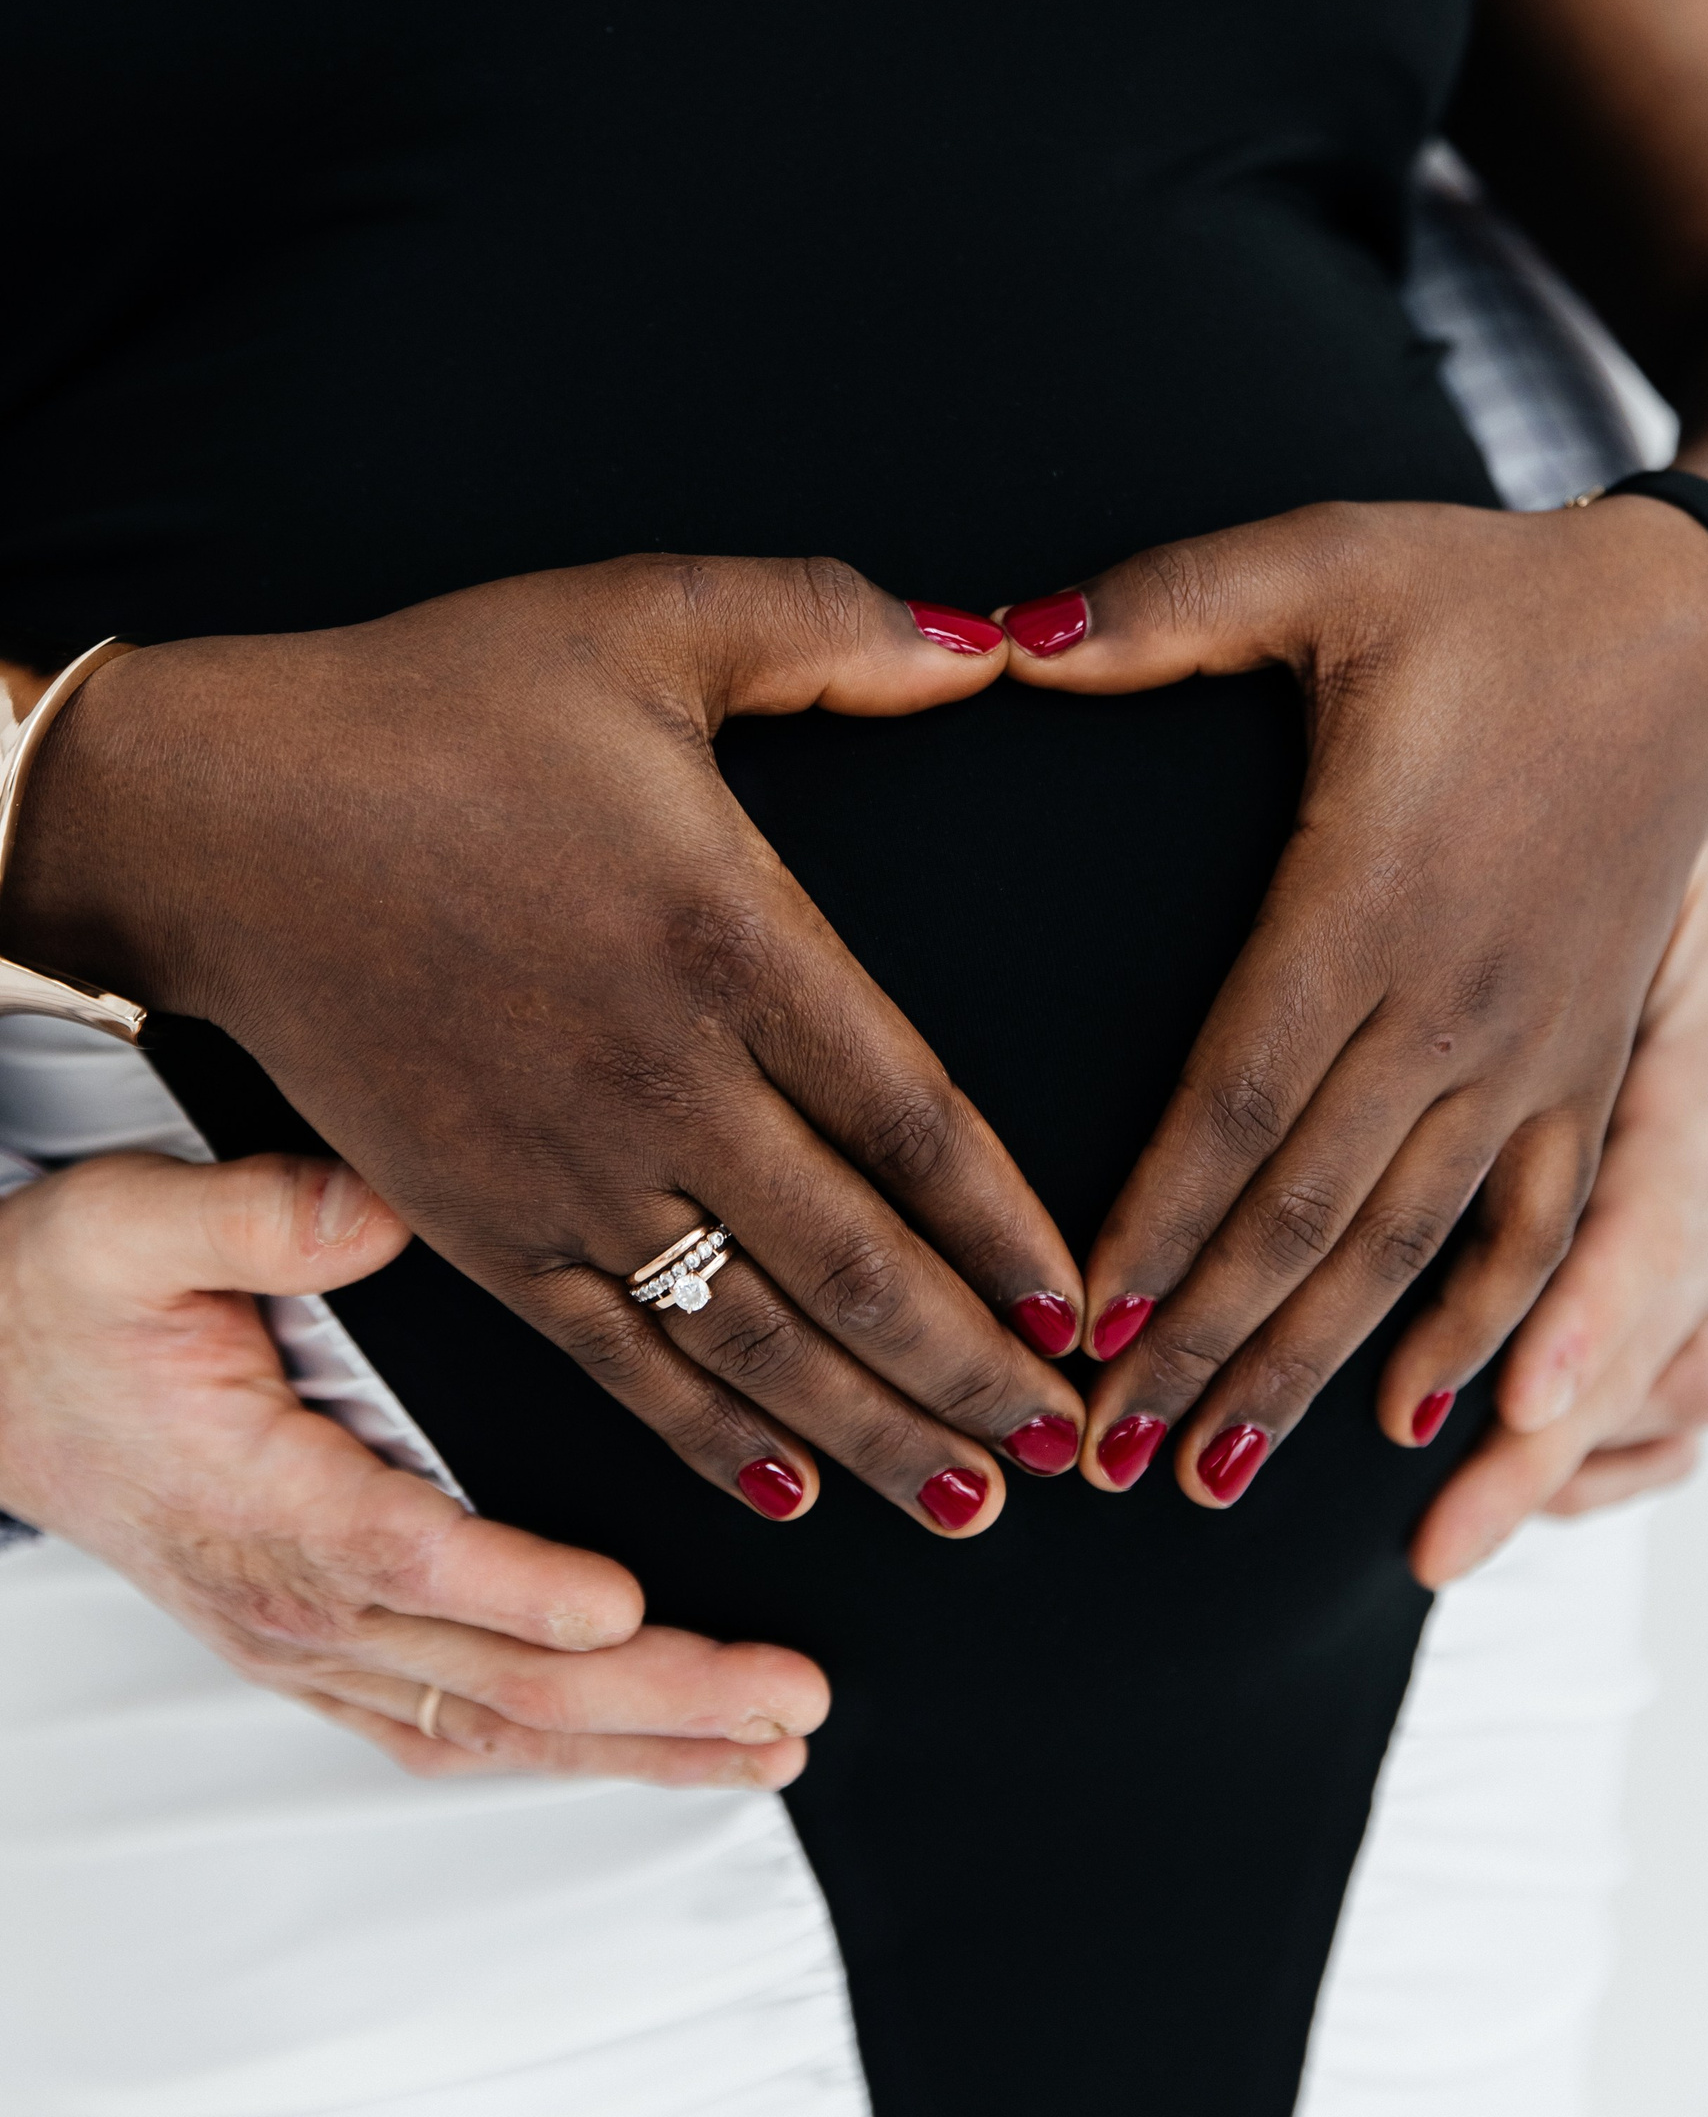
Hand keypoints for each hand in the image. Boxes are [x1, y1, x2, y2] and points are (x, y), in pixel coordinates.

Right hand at [0, 1150, 829, 1781]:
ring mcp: (308, 1643)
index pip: (408, 1558)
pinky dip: (560, 1756)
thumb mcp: (130, 1223)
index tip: (628, 1608)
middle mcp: (294, 1595)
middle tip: (786, 1699)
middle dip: (655, 1700)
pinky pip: (452, 1730)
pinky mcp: (318, 1652)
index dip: (521, 1591)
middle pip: (490, 1676)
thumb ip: (258, 1212)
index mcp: (261, 1493)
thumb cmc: (58, 1307)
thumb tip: (381, 1203)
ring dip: (637, 1747)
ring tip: (766, 1744)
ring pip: (491, 1724)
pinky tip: (649, 1756)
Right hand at [3, 558, 1086, 1534]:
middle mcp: (664, 1081)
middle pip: (859, 1264)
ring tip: (977, 1501)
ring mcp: (567, 1171)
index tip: (1081, 1306)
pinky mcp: (479, 1227)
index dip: (1010, 1230)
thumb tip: (996, 645)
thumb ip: (837, 625)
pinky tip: (790, 1489)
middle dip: (976, 1370)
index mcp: (729, 936)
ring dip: (876, 1431)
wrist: (219, 816)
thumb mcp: (649, 615)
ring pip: (757, 1341)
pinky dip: (714, 1436)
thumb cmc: (436, 707)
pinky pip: (622, 1361)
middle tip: (1072, 1443)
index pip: (915, 1118)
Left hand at [997, 495, 1707, 1501]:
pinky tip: (1418, 1418)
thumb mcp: (1316, 564)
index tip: (1066, 1333)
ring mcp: (1530, 1046)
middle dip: (1195, 1347)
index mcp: (1362, 893)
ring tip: (1210, 1475)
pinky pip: (1539, 1226)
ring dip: (1305, 1368)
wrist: (1687, 631)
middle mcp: (1447, 998)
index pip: (1231, 1103)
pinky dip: (1482, 1328)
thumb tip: (988, 633)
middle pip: (1302, 1212)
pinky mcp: (1588, 1064)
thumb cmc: (1485, 592)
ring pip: (1405, 1247)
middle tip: (1096, 1461)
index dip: (1146, 1230)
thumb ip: (1153, 610)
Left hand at [1406, 803, 1707, 1580]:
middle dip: (1535, 1455)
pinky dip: (1606, 1454)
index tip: (1517, 1398)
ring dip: (1559, 1470)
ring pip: (1674, 1391)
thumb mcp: (1608, 882)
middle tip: (1428, 1541)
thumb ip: (1524, 942)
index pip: (1651, 1215)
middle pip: (1650, 1343)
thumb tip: (1388, 924)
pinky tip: (1516, 1483)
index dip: (1587, 1316)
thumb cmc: (1632, 883)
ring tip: (1439, 1535)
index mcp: (1704, 1077)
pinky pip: (1685, 1394)